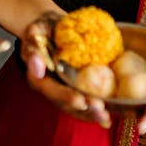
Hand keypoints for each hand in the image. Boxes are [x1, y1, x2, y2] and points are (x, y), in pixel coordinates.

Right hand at [20, 11, 110, 127]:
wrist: (54, 28)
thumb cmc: (43, 29)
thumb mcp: (35, 32)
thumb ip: (33, 47)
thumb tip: (38, 67)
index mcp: (39, 77)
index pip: (50, 90)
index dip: (64, 96)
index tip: (80, 100)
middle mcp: (52, 87)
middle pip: (66, 104)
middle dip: (84, 109)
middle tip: (100, 110)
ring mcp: (66, 90)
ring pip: (78, 108)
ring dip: (92, 114)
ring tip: (106, 117)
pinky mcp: (79, 88)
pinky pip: (88, 103)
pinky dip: (99, 110)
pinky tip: (111, 117)